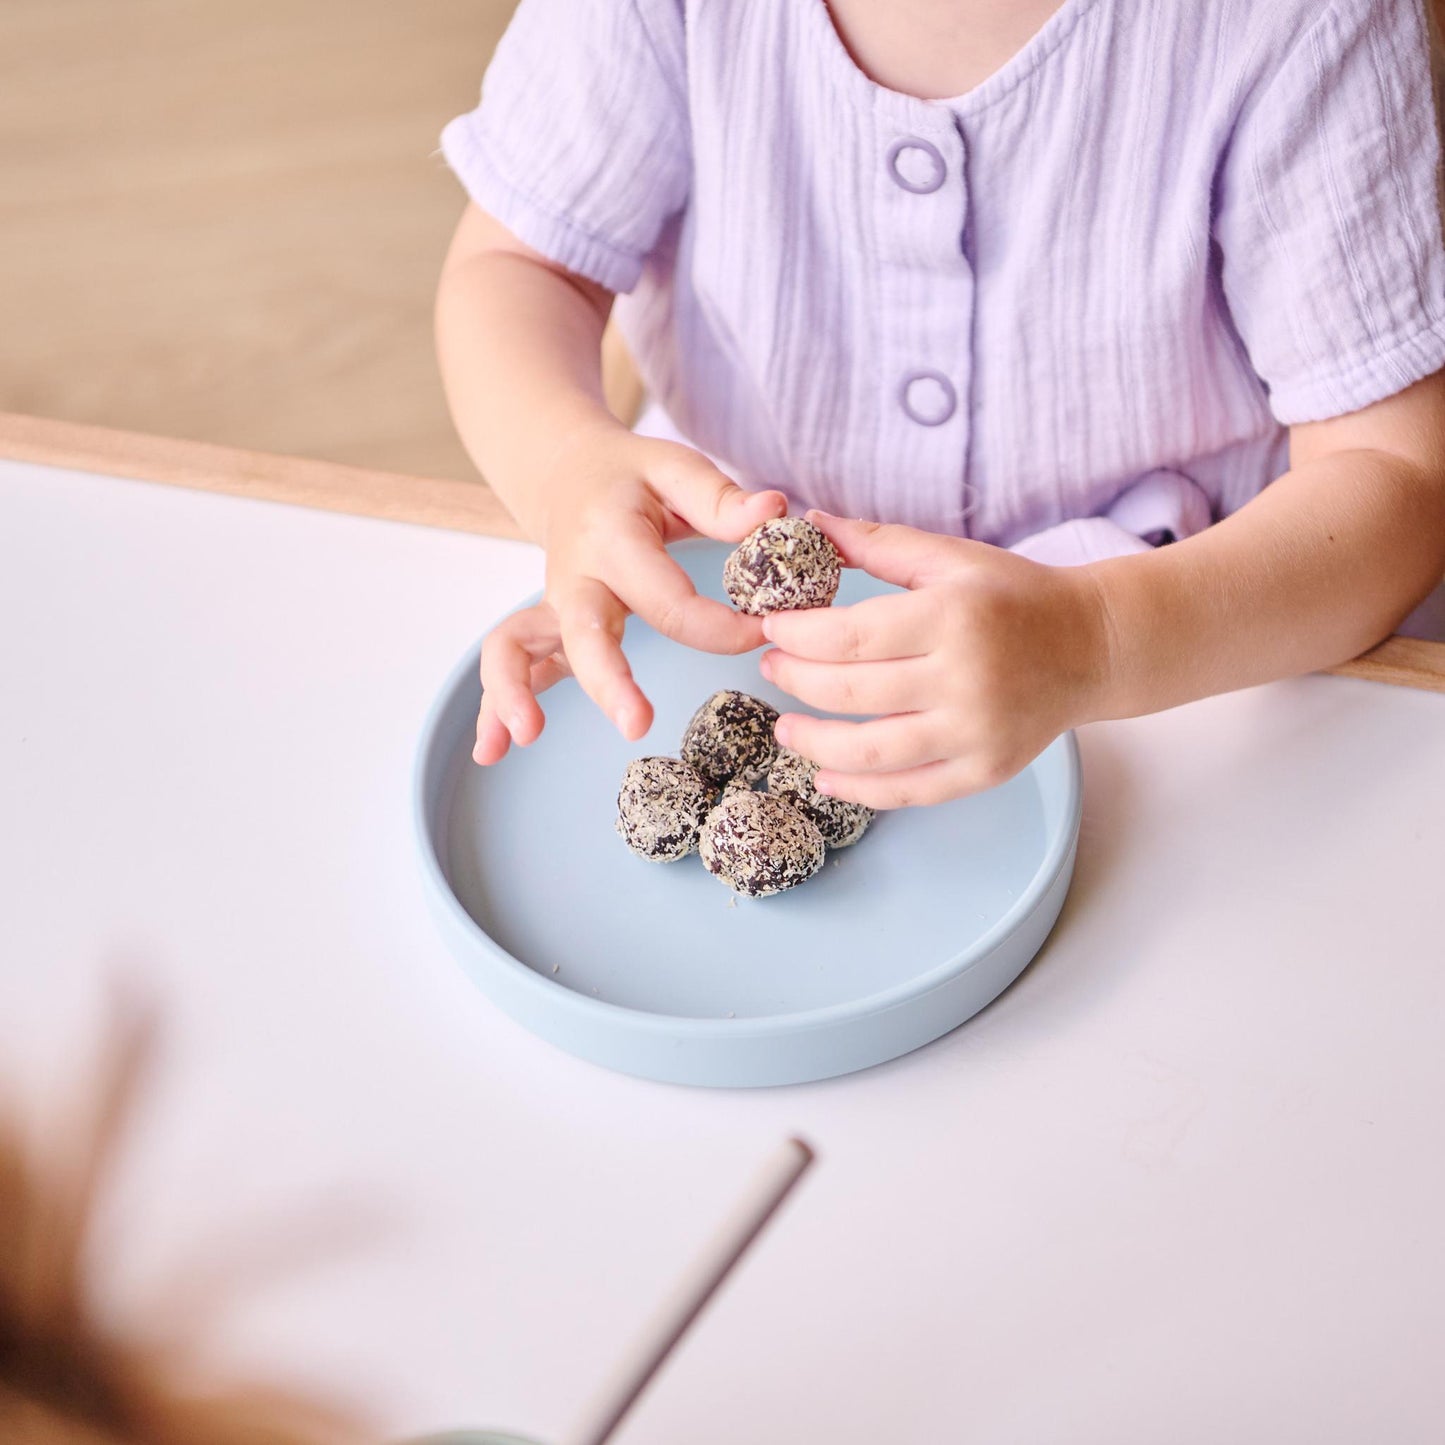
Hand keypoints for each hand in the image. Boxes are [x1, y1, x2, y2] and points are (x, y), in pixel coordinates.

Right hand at [474, 426, 786, 763]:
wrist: (568, 471)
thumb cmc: (632, 477)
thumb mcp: (675, 468)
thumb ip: (720, 497)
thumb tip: (774, 509)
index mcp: (612, 537)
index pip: (666, 598)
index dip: (718, 627)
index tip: (761, 634)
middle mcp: (575, 576)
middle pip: (583, 631)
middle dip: (607, 679)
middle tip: (637, 723)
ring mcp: (552, 606)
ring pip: (517, 646)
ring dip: (513, 691)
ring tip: (525, 737)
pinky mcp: (543, 630)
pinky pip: (511, 665)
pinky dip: (494, 709)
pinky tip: (494, 752)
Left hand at [757, 513, 1111, 807]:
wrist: (1092, 647)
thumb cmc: (1016, 596)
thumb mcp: (951, 558)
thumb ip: (879, 543)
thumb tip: (809, 524)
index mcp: (952, 617)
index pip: (850, 636)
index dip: (797, 636)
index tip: (770, 628)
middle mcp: (965, 679)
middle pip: (851, 693)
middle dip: (795, 681)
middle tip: (770, 668)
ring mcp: (976, 732)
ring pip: (872, 752)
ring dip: (813, 743)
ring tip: (785, 727)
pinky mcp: (986, 770)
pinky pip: (908, 791)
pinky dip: (859, 789)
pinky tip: (825, 774)